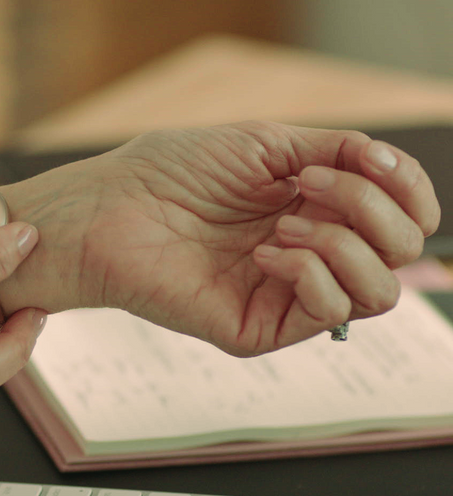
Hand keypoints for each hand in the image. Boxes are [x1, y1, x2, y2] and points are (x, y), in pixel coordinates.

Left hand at [0, 121, 439, 355]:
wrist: (108, 209)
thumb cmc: (170, 173)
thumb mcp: (266, 144)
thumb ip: (337, 153)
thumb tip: (387, 163)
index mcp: (314, 212)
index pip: (402, 215)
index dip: (407, 187)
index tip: (368, 157)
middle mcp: (309, 256)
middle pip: (402, 252)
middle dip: (370, 206)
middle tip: (304, 185)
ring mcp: (285, 295)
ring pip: (380, 290)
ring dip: (346, 241)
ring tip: (283, 220)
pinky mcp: (258, 329)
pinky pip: (329, 311)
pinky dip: (312, 270)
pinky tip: (265, 249)